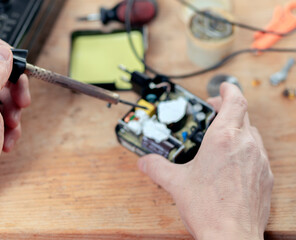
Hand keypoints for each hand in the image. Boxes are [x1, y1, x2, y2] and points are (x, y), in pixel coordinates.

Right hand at [138, 83, 273, 239]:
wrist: (232, 237)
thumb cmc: (209, 209)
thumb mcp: (175, 183)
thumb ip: (157, 168)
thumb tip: (144, 162)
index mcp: (223, 140)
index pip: (234, 101)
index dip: (229, 90)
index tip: (223, 87)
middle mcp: (245, 145)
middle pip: (243, 115)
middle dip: (228, 109)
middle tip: (215, 112)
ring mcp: (259, 161)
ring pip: (251, 133)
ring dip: (238, 129)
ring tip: (222, 136)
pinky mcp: (265, 176)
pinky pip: (258, 153)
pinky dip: (245, 149)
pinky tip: (232, 162)